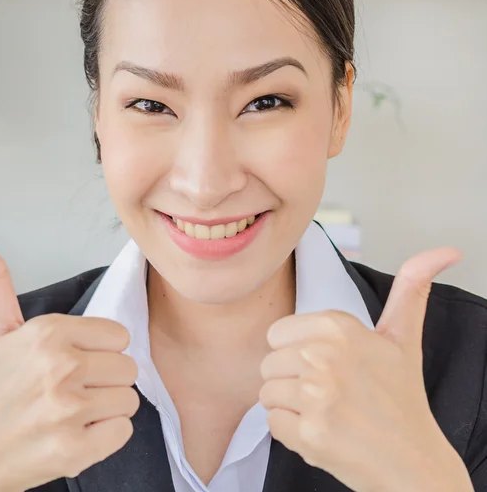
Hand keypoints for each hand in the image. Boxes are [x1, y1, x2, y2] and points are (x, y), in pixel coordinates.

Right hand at [0, 236, 139, 490]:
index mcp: (48, 332)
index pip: (120, 335)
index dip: (99, 352)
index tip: (72, 363)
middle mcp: (59, 366)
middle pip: (128, 366)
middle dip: (105, 380)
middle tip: (69, 391)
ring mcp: (66, 409)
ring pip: (129, 399)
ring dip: (106, 409)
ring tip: (70, 413)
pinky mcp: (73, 449)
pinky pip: (124, 430)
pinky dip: (105, 437)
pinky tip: (75, 435)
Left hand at [259, 246, 471, 491]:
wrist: (414, 462)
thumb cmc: (401, 398)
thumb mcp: (403, 339)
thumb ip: (410, 290)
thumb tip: (446, 250)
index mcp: (339, 326)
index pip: (276, 333)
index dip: (296, 352)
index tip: (325, 367)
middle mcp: (325, 355)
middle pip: (268, 364)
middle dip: (291, 381)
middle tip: (329, 394)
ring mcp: (317, 395)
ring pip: (267, 394)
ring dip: (290, 408)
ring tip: (326, 412)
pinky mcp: (310, 433)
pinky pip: (273, 424)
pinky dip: (292, 433)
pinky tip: (323, 433)